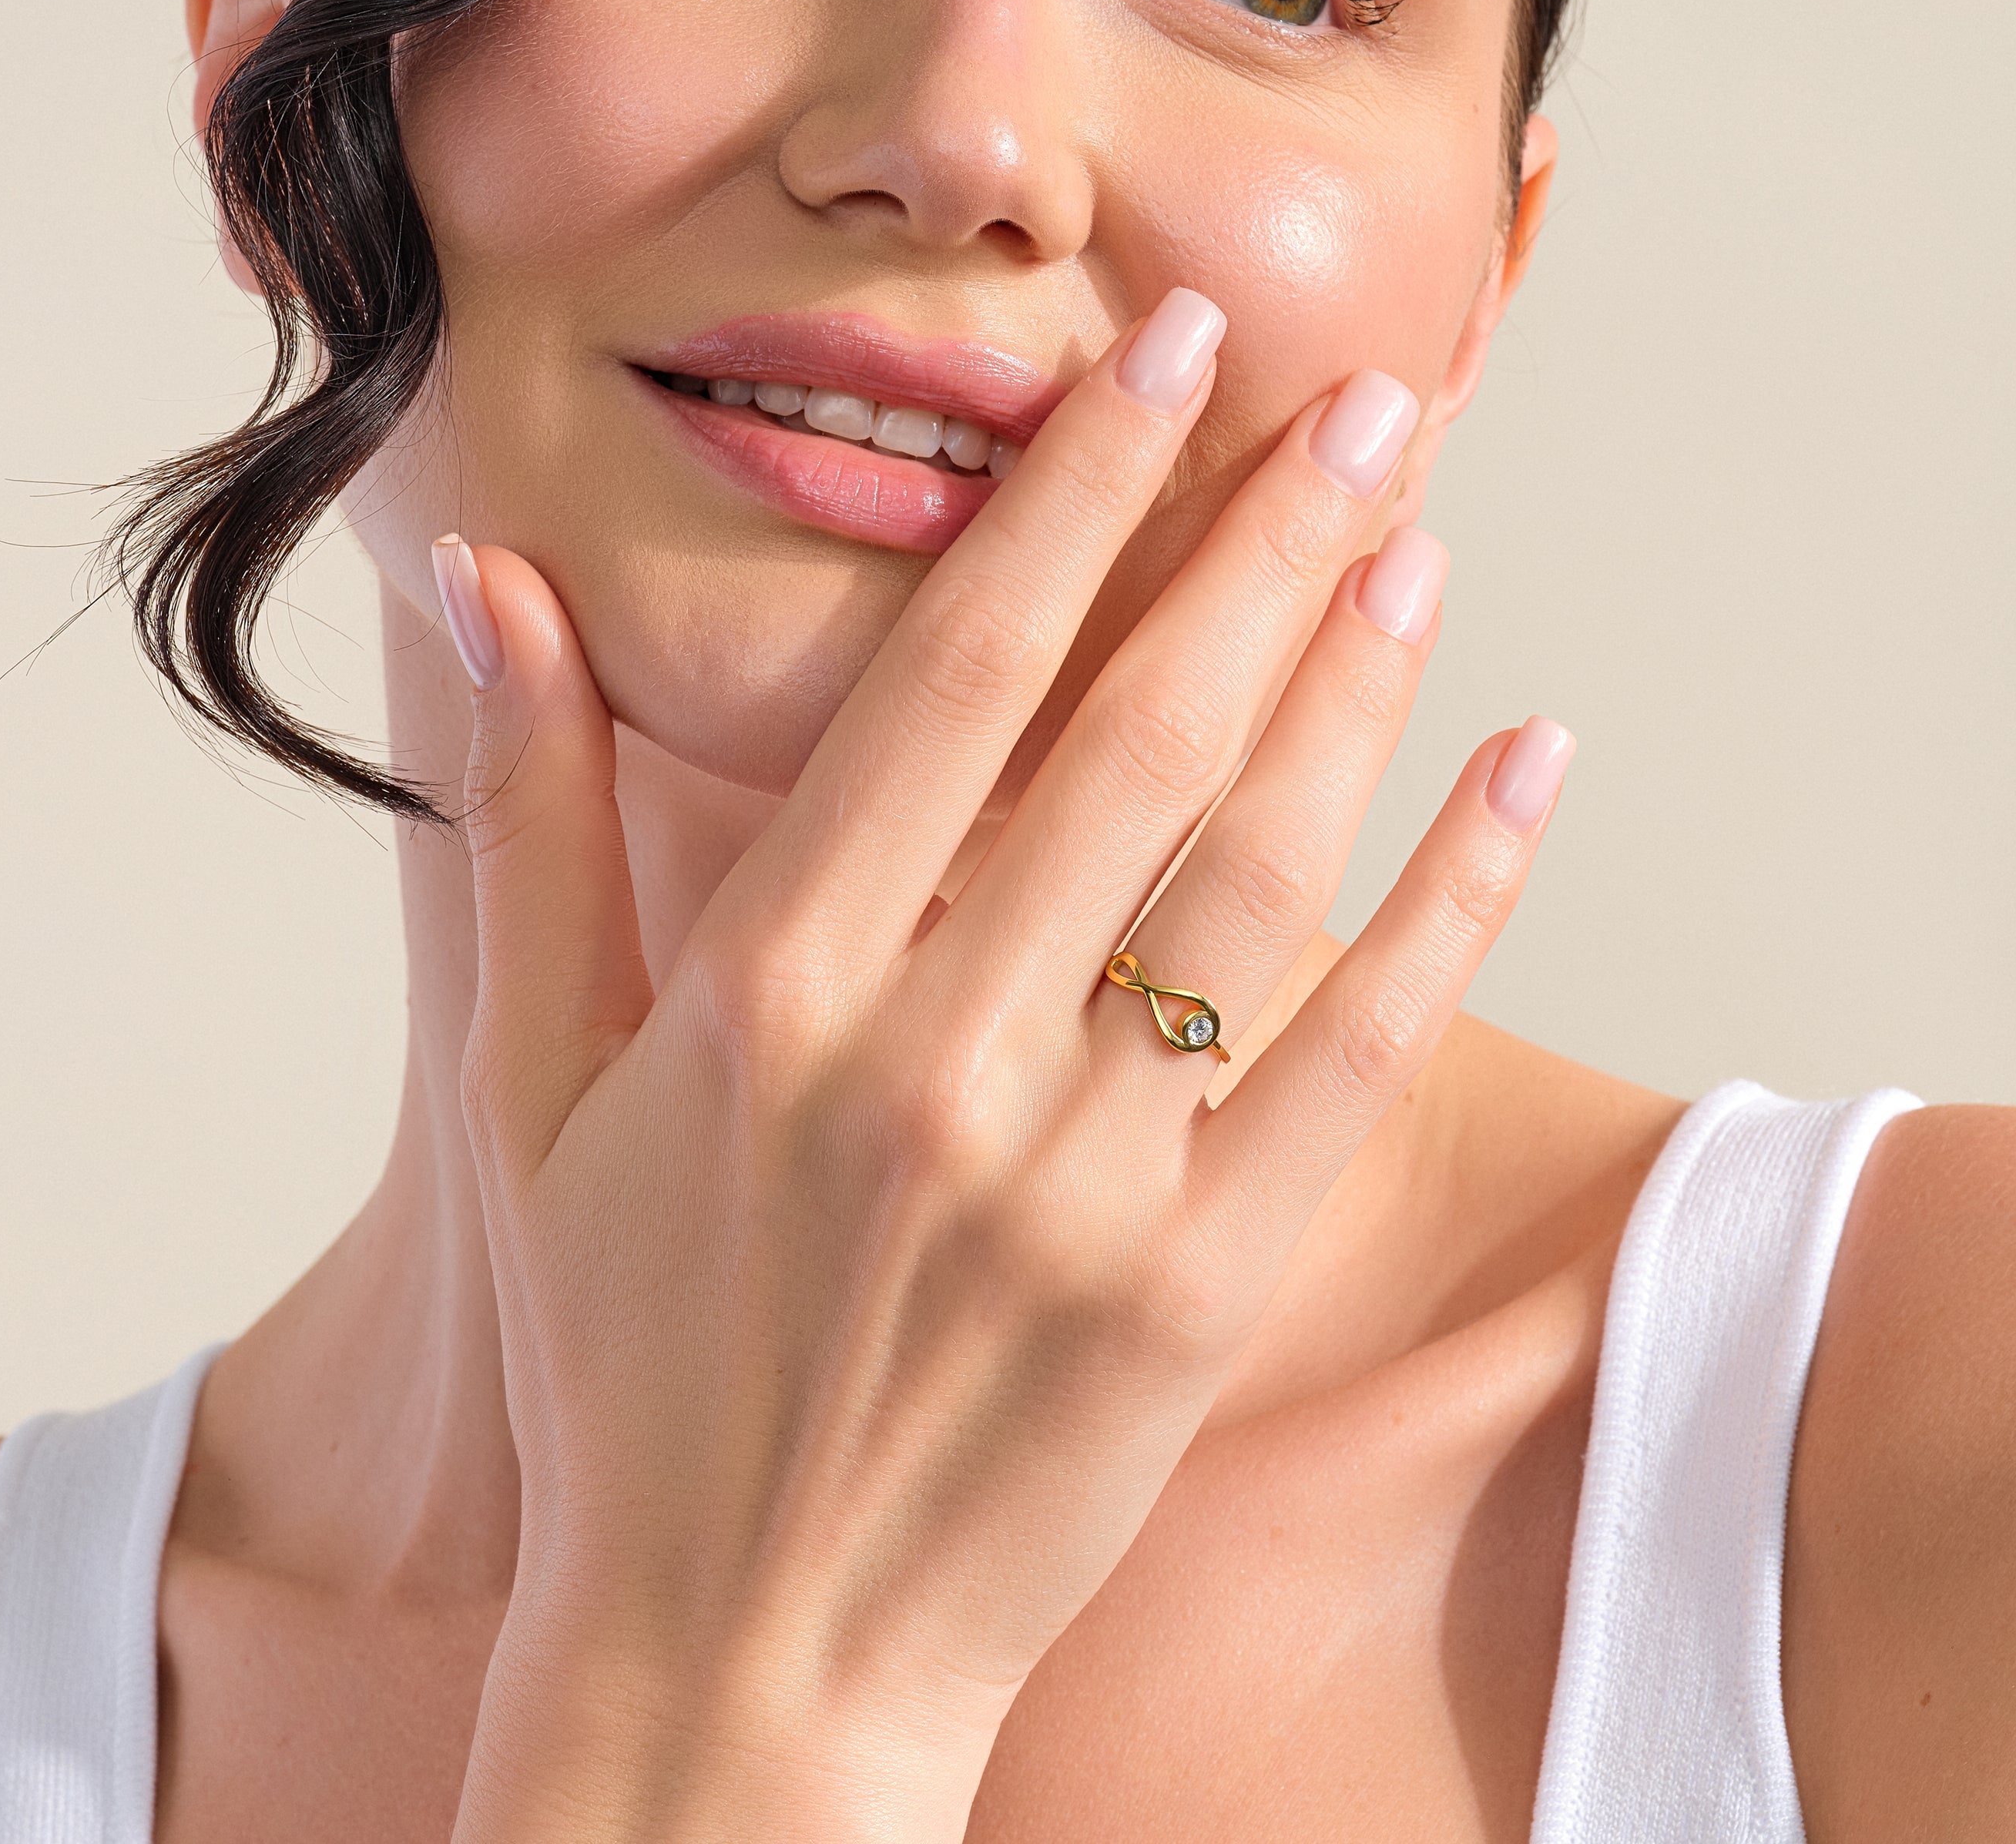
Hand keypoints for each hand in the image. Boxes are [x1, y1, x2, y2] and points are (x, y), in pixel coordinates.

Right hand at [429, 289, 1573, 1842]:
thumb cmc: (625, 1364)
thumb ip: (526, 818)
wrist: (734, 1660)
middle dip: (1254, 538)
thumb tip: (491, 583)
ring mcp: (1069, 1185)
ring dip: (1352, 683)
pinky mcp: (1187, 1296)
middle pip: (1132, 736)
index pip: (950, 677)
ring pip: (1251, 872)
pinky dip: (1452, 905)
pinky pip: (1348, 1063)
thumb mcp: (528, 1088)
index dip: (1071, 496)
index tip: (1164, 356)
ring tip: (1417, 532)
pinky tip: (1524, 767)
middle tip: (1357, 393)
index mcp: (766, 987)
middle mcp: (925, 1060)